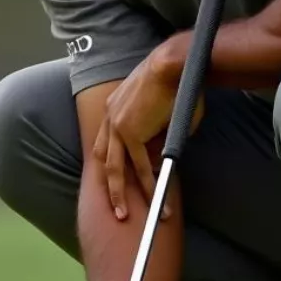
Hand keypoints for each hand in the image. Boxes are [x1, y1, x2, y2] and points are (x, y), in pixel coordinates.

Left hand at [92, 43, 200, 219]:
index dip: (112, 162)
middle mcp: (110, 118)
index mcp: (114, 109)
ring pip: (116, 169)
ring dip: (121, 195)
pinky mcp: (131, 134)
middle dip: (109, 187)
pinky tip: (156, 200)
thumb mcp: (163, 111)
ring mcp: (117, 127)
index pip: (107, 142)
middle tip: (114, 208)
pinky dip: (148, 185)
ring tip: (127, 215)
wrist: (173, 65)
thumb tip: (166, 153)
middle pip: (104, 160)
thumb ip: (160, 134)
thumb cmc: (176, 82)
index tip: (116, 181)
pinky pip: (139, 166)